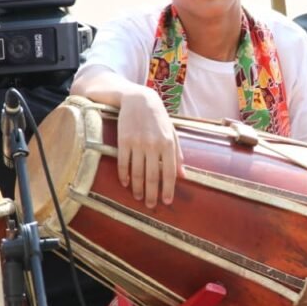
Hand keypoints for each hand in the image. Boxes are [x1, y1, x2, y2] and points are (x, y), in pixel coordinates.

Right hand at [115, 87, 184, 207]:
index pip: (169, 173)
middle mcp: (153, 145)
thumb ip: (178, 154)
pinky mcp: (123, 140)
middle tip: (150, 206)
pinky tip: (126, 184)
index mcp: (168, 144)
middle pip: (152, 176)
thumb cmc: (158, 118)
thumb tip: (184, 176)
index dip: (168, 189)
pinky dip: (124, 175)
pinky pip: (123, 163)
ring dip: (137, 188)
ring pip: (137, 172)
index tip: (166, 202)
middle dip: (151, 194)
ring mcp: (137, 143)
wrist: (138, 99)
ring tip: (138, 197)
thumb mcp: (172, 133)